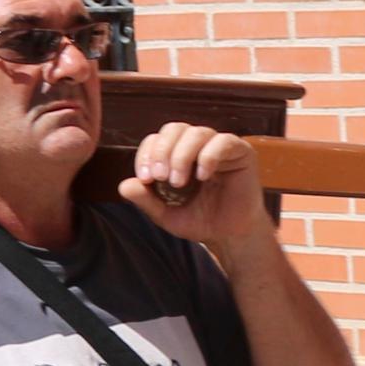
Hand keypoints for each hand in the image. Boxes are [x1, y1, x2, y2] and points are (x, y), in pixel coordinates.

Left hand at [118, 123, 269, 248]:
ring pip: (196, 133)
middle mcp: (197, 145)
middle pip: (174, 129)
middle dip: (162, 152)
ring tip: (178, 181)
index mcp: (177, 154)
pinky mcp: (241, 152)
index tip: (144, 178)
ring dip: (182, 155)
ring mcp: (219, 146)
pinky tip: (202, 176)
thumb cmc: (201, 220)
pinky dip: (208, 156)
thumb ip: (146, 200)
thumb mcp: (167, 215)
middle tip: (160, 177)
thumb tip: (123, 186)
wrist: (231, 236)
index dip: (147, 154)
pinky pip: (223, 142)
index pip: (157, 140)